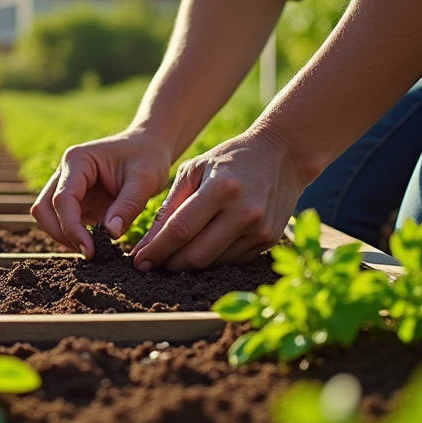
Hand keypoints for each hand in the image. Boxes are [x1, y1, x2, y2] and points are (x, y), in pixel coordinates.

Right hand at [31, 129, 172, 257]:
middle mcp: (66, 172)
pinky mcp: (77, 200)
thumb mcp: (145, 179)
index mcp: (78, 160)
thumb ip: (128, 206)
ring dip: (65, 236)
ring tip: (94, 250)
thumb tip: (111, 234)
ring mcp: (68, 186)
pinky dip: (75, 235)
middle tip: (90, 252)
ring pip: (49, 217)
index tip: (90, 250)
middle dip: (61, 234)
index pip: (62, 200)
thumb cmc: (147, 157)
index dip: (71, 228)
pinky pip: (65, 221)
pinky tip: (97, 244)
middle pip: (44, 209)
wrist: (149, 147)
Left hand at [129, 128, 311, 271]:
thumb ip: (170, 206)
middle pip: (197, 255)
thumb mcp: (195, 169)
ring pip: (213, 263)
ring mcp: (260, 230)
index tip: (139, 260)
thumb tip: (148, 244)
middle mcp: (244, 212)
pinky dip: (211, 260)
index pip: (180, 230)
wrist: (282, 156)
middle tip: (153, 262)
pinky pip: (231, 261)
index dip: (156, 249)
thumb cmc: (230, 160)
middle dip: (169, 263)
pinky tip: (200, 249)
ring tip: (173, 256)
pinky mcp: (269, 241)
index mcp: (221, 189)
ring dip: (189, 265)